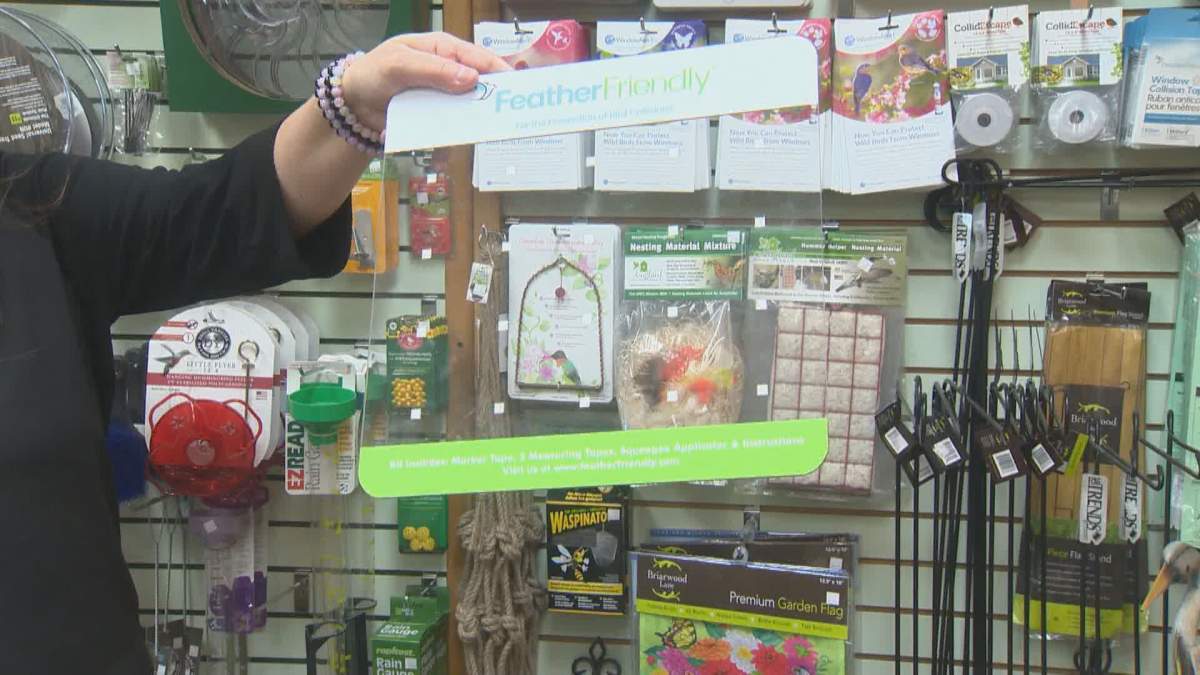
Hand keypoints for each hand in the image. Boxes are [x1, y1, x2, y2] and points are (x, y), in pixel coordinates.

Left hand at [341, 32, 510, 132]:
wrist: (353, 104)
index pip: (479, 58)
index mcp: (443, 49)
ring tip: (484, 131)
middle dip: (492, 100)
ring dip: (474, 121)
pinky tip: (456, 142)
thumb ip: (434, 70)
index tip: (517, 88)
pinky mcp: (436, 117)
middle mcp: (448, 72)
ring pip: (468, 109)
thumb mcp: (400, 65)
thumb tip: (471, 79)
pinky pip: (453, 127)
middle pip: (480, 86)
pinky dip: (455, 134)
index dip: (500, 72)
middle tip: (507, 115)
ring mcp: (444, 96)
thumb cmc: (374, 73)